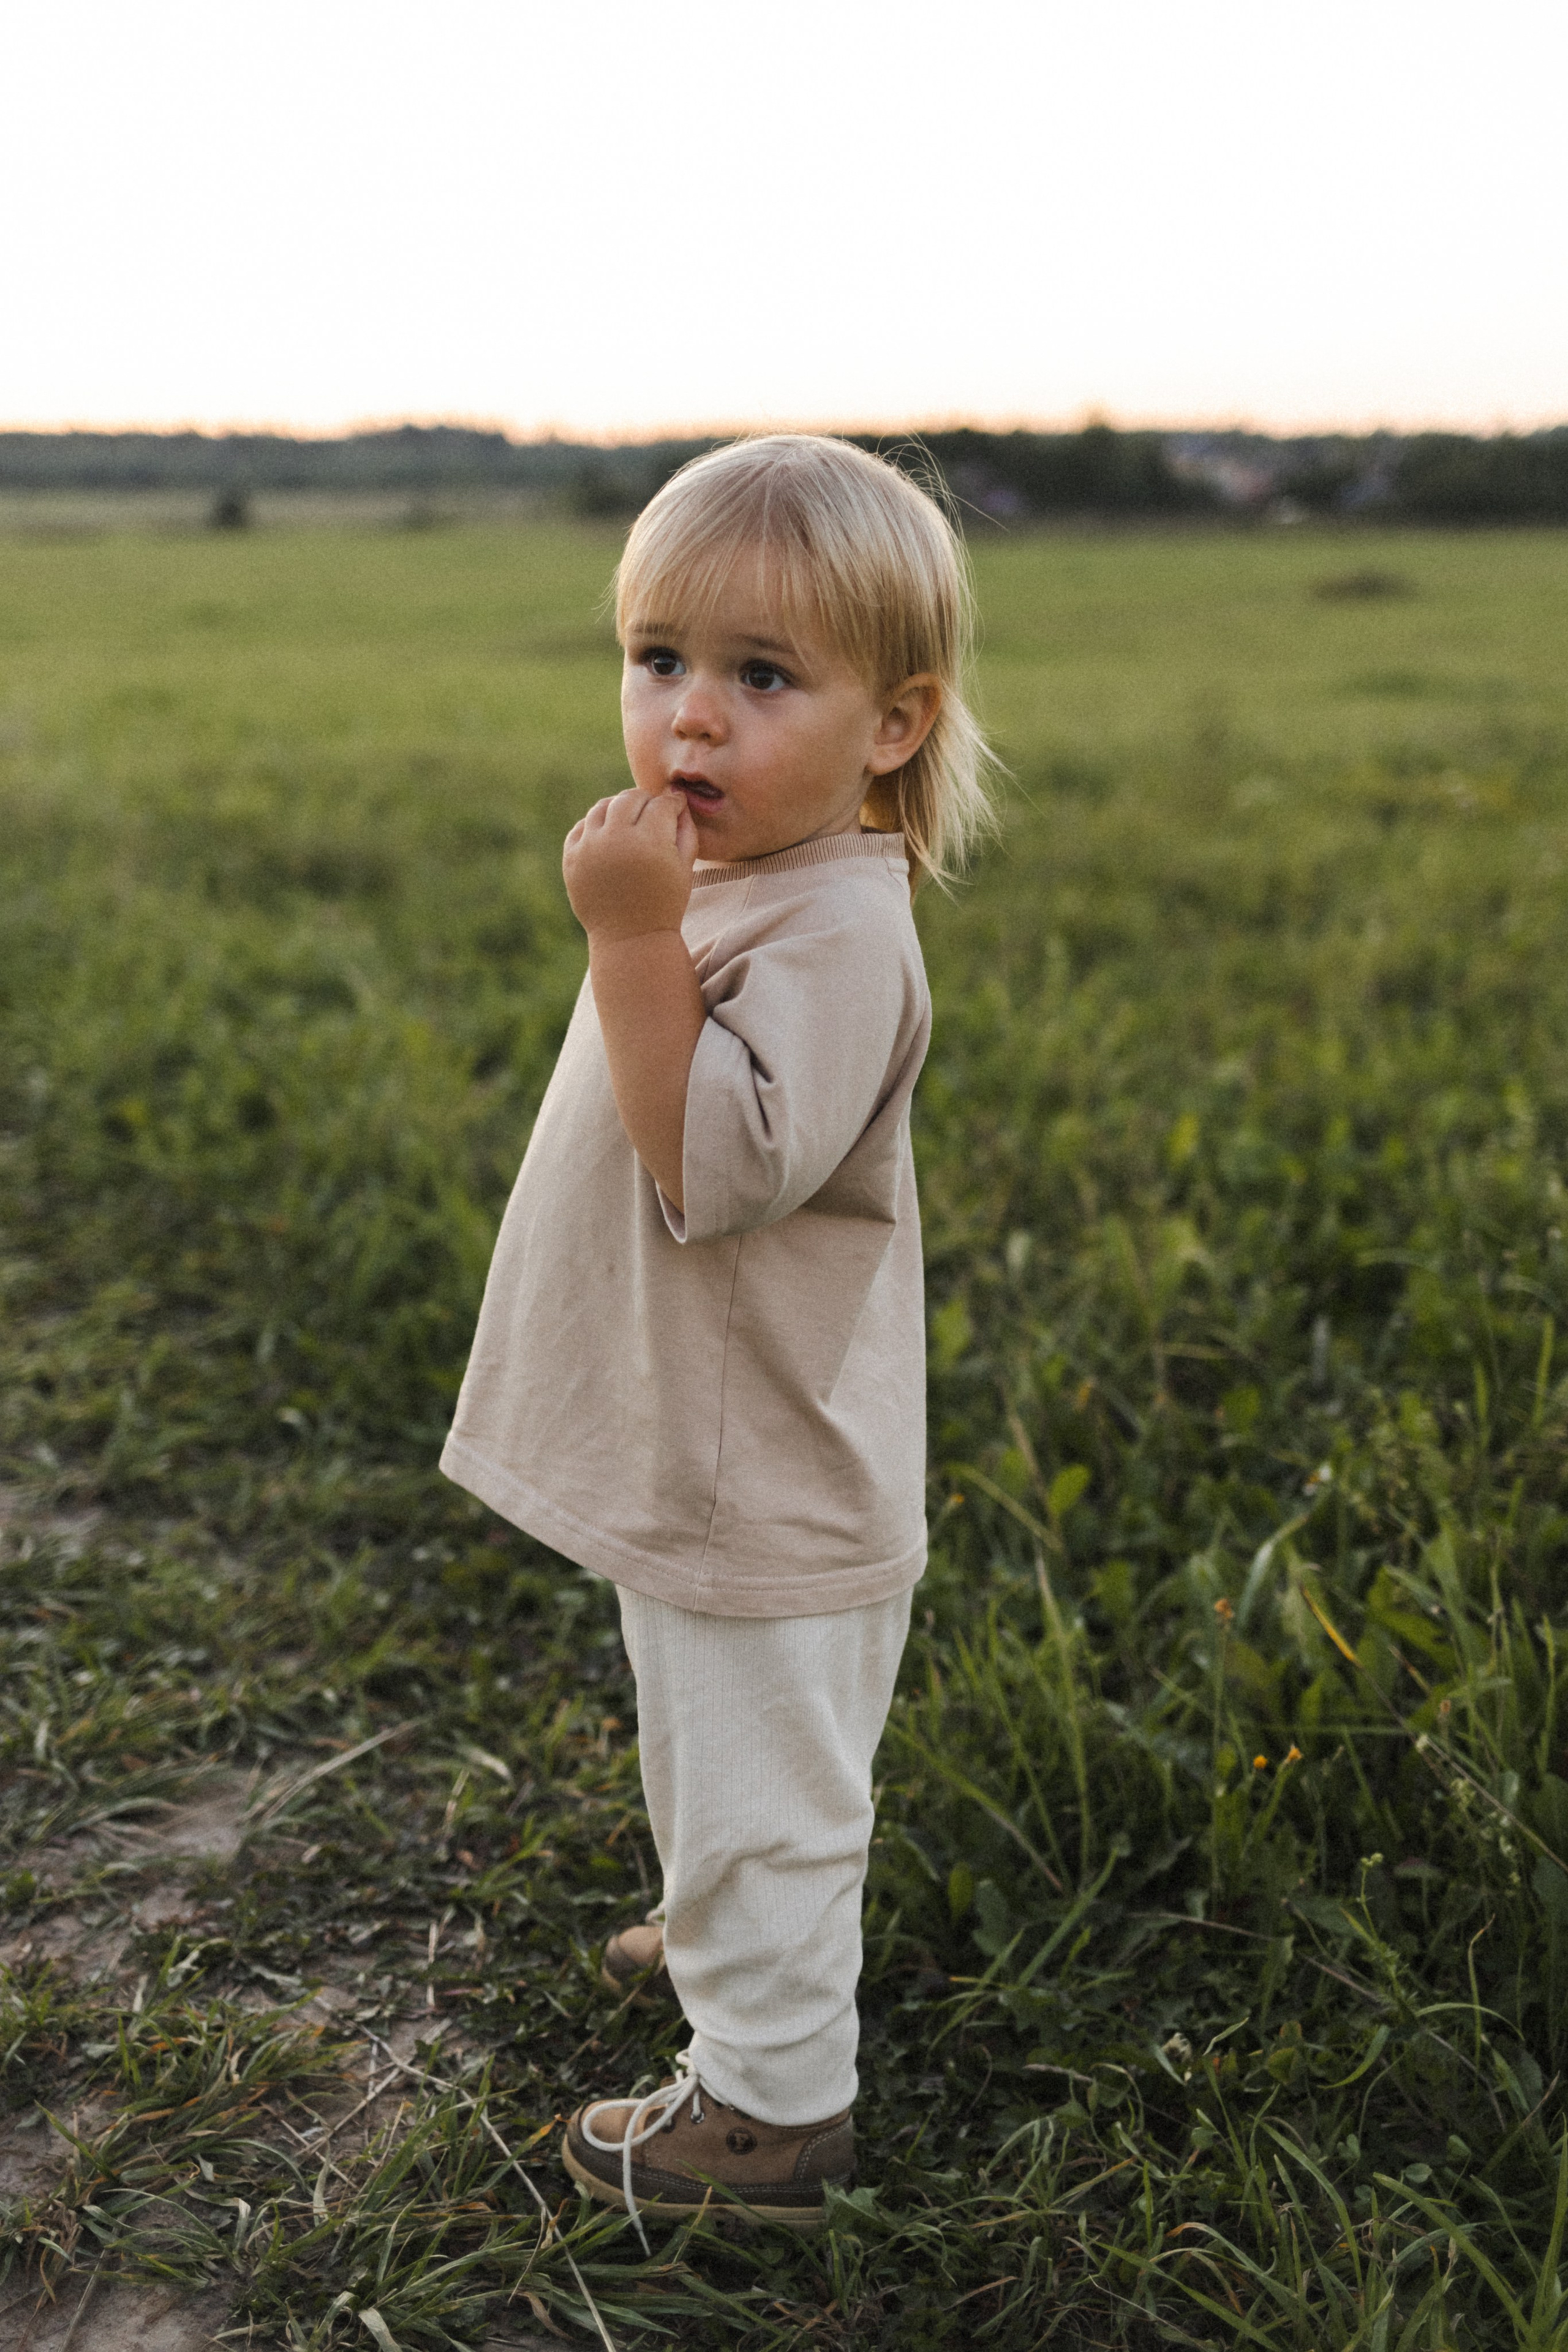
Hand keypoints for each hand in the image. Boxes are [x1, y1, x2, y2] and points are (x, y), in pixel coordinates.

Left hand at [563, 788, 697, 942]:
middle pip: (630, 798)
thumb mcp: (685, 868)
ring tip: (630, 819)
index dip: (672, 803)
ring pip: (603, 806)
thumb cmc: (664, 903)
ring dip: (619, 807)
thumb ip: (686, 830)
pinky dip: (597, 825)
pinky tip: (610, 834)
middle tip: (653, 809)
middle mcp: (617, 840)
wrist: (630, 938)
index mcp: (649, 843)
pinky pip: (583, 826)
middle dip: (645, 800)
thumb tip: (676, 801)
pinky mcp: (571, 858)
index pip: (661, 804)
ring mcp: (590, 848)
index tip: (675, 806)